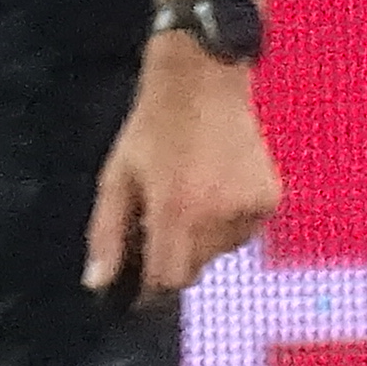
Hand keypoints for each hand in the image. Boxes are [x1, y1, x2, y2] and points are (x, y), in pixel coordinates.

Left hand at [84, 33, 277, 300]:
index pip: (168, 279)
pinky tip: (217, 187)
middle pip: (193, 269)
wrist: (203, 82)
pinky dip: (229, 222)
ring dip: (203, 237)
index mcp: (175, 210)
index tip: (143, 275)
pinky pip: (244, 232)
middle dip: (175, 254)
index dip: (152, 283)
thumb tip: (97, 283)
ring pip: (219, 251)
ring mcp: (248, 208)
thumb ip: (106, 233)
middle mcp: (217, 215)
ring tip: (192, 192)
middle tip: (166, 214)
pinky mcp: (269, 200)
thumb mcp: (116, 177)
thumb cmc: (152, 129)